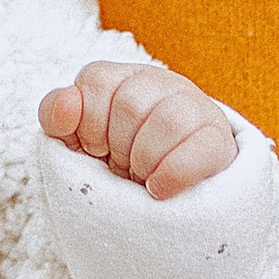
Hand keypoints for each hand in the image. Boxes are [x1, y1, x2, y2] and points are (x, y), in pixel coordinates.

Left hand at [39, 60, 237, 198]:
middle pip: (131, 102)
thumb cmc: (117, 165)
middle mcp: (160, 83)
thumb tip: (66, 101)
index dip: (88, 123)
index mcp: (121, 78)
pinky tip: (159, 189)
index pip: (95, 79)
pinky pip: (199, 149)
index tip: (95, 149)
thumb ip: (58, 118)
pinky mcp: (220, 140)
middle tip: (123, 167)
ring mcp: (195, 107)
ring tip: (142, 178)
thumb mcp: (80, 143)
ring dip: (145, 161)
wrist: (168, 199)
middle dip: (119, 147)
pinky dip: (172, 174)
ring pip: (169, 120)